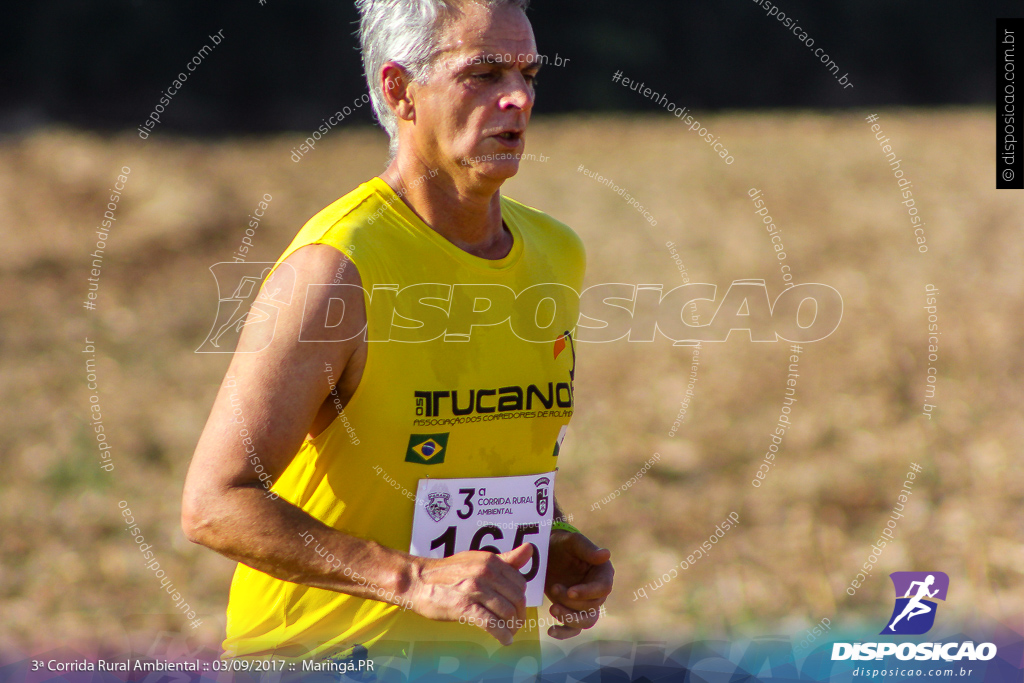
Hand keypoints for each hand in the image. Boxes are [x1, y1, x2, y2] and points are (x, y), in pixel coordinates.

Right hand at [405, 544, 532, 644]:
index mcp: (490, 561)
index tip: (517, 608)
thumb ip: (505, 559)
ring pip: (507, 613)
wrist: (417, 581)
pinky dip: (502, 635)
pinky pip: (491, 624)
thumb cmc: (447, 572)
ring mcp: (475, 590)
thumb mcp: (477, 559)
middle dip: (519, 615)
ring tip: (509, 633)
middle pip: (516, 599)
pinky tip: (505, 640)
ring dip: (512, 627)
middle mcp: (485, 573)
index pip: (520, 583)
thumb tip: (530, 549)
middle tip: (515, 624)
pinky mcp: (464, 608)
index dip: (520, 598)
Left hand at [544, 531, 612, 638]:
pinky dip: (564, 632)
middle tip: (555, 588)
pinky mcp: (571, 610)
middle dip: (572, 601)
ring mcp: (584, 602)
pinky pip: (573, 628)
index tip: (571, 592)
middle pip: (592, 606)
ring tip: (553, 608)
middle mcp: (597, 590)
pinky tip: (551, 630)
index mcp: (602, 572)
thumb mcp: (571, 542)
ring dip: (570, 618)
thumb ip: (587, 549)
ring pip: (585, 621)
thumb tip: (606, 555)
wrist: (544, 552)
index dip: (588, 592)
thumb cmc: (560, 544)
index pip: (603, 588)